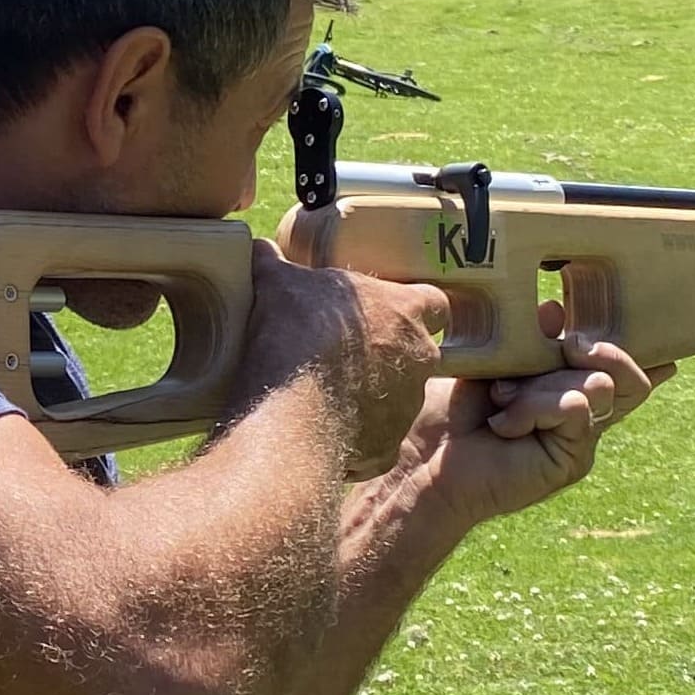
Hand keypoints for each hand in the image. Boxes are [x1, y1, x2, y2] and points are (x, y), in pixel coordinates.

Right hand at [240, 242, 448, 477]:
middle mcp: (419, 356)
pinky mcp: (389, 445)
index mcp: (405, 310)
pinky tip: (326, 431)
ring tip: (330, 396)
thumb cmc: (296, 333)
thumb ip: (276, 264)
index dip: (413, 308)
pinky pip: (378, 441)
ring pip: (399, 398)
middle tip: (348, 357)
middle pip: (415, 353)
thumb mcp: (279, 283)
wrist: (294, 404)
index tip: (389, 313)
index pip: (434, 303)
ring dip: (373, 397)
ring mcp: (408, 404)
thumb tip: (259, 249)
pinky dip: (358, 438)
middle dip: (388, 355)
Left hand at [379, 301, 672, 545]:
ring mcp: (579, 436)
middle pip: (622, 370)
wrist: (423, 461)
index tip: (671, 357)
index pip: (616, 370)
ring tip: (503, 398)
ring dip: (543, 384)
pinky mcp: (572, 458)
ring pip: (599, 384)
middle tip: (560, 347)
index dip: (645, 360)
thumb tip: (557, 312)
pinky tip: (505, 424)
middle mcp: (577, 411)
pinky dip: (536, 406)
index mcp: (560, 386)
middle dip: (591, 348)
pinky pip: (577, 406)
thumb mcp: (492, 357)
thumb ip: (530, 337)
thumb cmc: (447, 411)